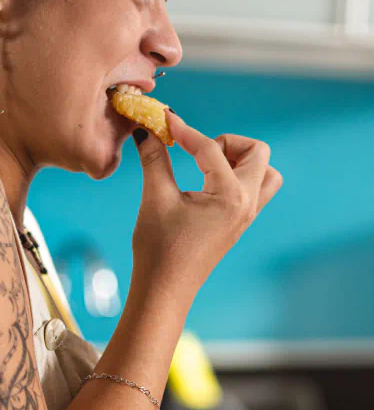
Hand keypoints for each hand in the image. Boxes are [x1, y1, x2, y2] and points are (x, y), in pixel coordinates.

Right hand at [132, 113, 282, 294]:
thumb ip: (154, 159)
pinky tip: (205, 182)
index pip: (210, 148)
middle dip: (226, 142)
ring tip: (206, 166)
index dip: (184, 131)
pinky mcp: (239, 223)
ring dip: (240, 159)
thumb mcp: (156, 198)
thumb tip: (146, 130)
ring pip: (264, 172)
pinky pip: (254, 189)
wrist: (165, 289)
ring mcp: (247, 215)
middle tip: (195, 151)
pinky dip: (236, 176)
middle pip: (257, 152)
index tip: (163, 120)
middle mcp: (247, 204)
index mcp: (230, 196)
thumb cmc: (160, 248)